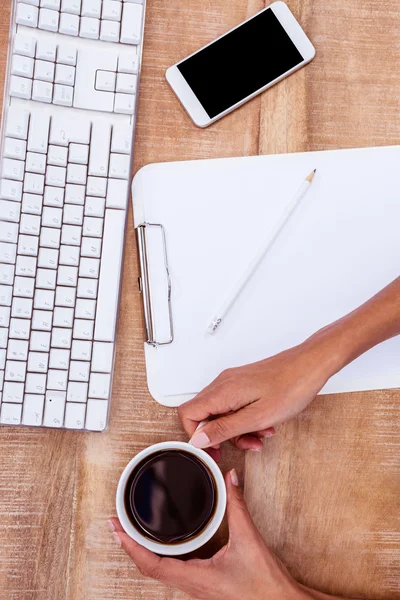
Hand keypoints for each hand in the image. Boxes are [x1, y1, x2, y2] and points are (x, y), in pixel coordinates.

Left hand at [108, 470, 307, 599]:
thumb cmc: (265, 585)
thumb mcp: (248, 540)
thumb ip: (237, 506)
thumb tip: (229, 479)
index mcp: (196, 578)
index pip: (152, 564)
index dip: (130, 546)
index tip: (116, 529)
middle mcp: (192, 585)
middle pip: (150, 568)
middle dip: (130, 546)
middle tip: (117, 525)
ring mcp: (197, 587)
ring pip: (161, 571)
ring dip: (143, 552)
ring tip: (132, 532)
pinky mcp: (205, 585)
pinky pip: (174, 571)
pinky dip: (161, 556)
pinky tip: (164, 544)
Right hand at [179, 336, 337, 450]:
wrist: (311, 365)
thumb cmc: (291, 387)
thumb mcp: (257, 417)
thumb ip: (224, 429)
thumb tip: (198, 439)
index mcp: (222, 391)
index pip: (188, 414)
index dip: (196, 436)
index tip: (212, 450)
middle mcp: (223, 383)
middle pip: (204, 415)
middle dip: (222, 436)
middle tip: (241, 446)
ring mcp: (233, 382)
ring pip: (221, 412)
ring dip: (237, 429)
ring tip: (259, 437)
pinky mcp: (243, 383)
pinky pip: (234, 405)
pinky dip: (245, 419)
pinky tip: (264, 424)